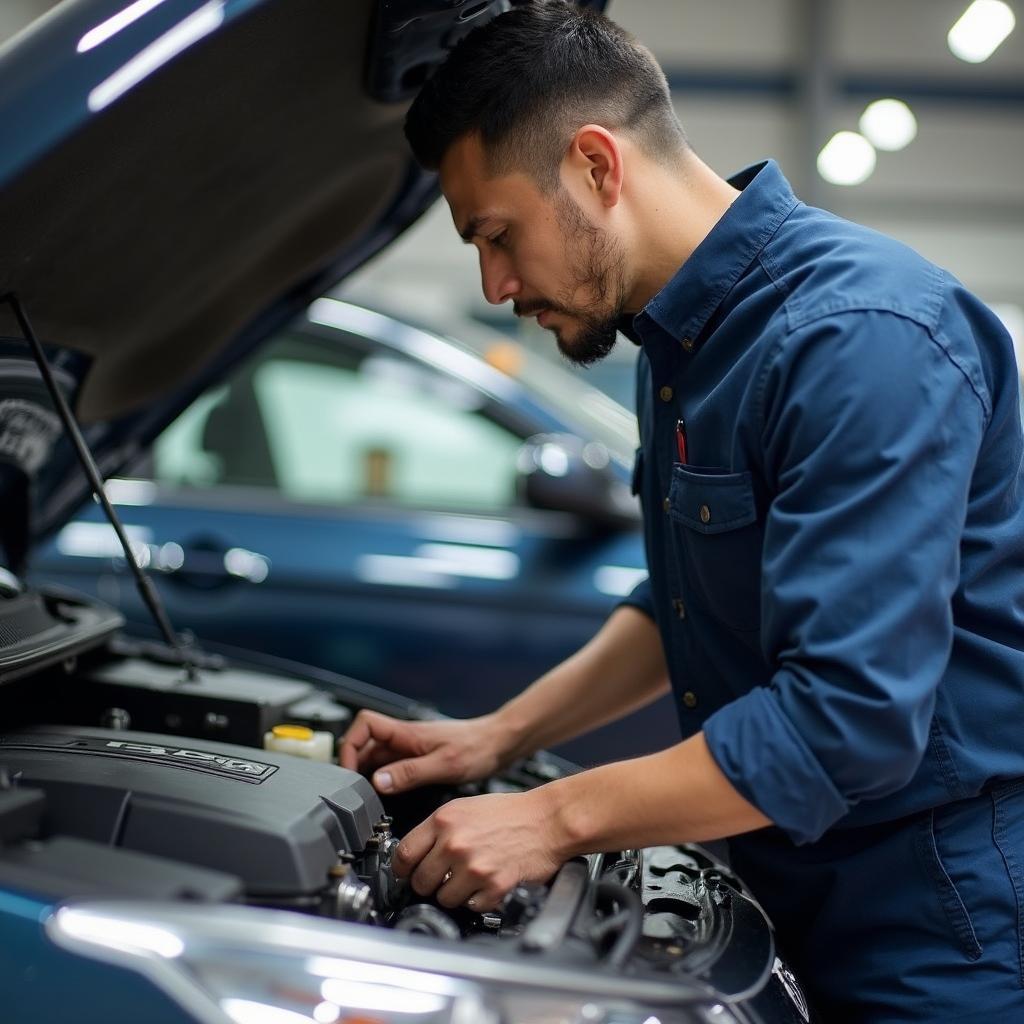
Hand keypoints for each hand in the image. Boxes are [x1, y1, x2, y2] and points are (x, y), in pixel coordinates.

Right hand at [338, 709, 509, 793]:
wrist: (500, 744)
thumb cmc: (478, 747)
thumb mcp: (444, 764)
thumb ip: (410, 773)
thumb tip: (379, 782)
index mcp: (407, 733)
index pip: (364, 724)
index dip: (350, 745)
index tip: (348, 771)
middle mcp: (405, 738)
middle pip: (365, 744)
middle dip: (354, 765)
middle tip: (355, 791)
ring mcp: (411, 748)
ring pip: (377, 757)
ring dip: (368, 774)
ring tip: (368, 798)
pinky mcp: (419, 759)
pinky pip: (392, 767)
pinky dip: (384, 780)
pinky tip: (389, 796)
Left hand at [391, 789, 564, 910]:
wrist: (547, 820)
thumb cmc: (511, 813)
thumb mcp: (466, 807)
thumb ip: (438, 829)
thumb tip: (415, 853)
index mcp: (444, 820)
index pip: (404, 854)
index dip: (401, 869)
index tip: (405, 873)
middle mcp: (455, 842)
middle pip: (420, 881)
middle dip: (428, 884)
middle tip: (441, 877)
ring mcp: (473, 865)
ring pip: (444, 898)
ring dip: (454, 894)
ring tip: (469, 879)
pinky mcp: (493, 885)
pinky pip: (471, 906)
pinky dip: (478, 900)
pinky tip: (487, 883)